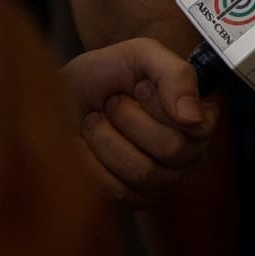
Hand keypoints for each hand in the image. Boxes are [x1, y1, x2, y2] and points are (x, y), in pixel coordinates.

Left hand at [65, 38, 217, 206]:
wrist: (57, 99)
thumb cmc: (102, 75)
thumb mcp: (140, 55)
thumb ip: (176, 74)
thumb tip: (192, 117)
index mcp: (195, 120)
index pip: (197, 127)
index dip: (160, 106)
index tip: (139, 87)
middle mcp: (185, 156)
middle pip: (171, 150)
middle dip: (128, 118)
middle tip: (112, 102)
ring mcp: (158, 182)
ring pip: (142, 173)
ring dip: (106, 138)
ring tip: (95, 122)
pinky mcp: (127, 200)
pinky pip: (116, 191)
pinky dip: (90, 162)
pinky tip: (84, 145)